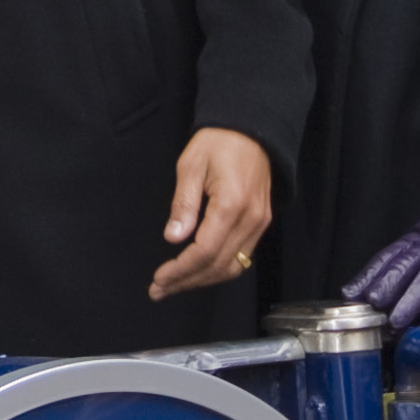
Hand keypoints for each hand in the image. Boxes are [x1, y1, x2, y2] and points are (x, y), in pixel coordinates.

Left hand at [146, 127, 273, 303]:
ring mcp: (260, 223)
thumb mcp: (190, 165)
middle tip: (158, 290)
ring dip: (202, 280)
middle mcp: (250, 219)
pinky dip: (218, 269)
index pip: (204, 251)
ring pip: (232, 267)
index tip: (158, 279)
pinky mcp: (261, 223)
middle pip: (218, 265)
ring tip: (174, 285)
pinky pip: (241, 257)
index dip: (180, 270)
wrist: (251, 129)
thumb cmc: (217, 142)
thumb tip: (173, 238)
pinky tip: (197, 271)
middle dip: (187, 281)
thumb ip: (183, 204)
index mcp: (231, 205)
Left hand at [355, 206, 419, 331]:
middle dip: (386, 288)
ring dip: (409, 303)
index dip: (367, 277)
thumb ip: (402, 260)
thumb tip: (374, 286)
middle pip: (402, 269)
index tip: (351, 293)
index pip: (385, 259)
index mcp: (412, 241)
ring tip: (396, 321)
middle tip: (372, 304)